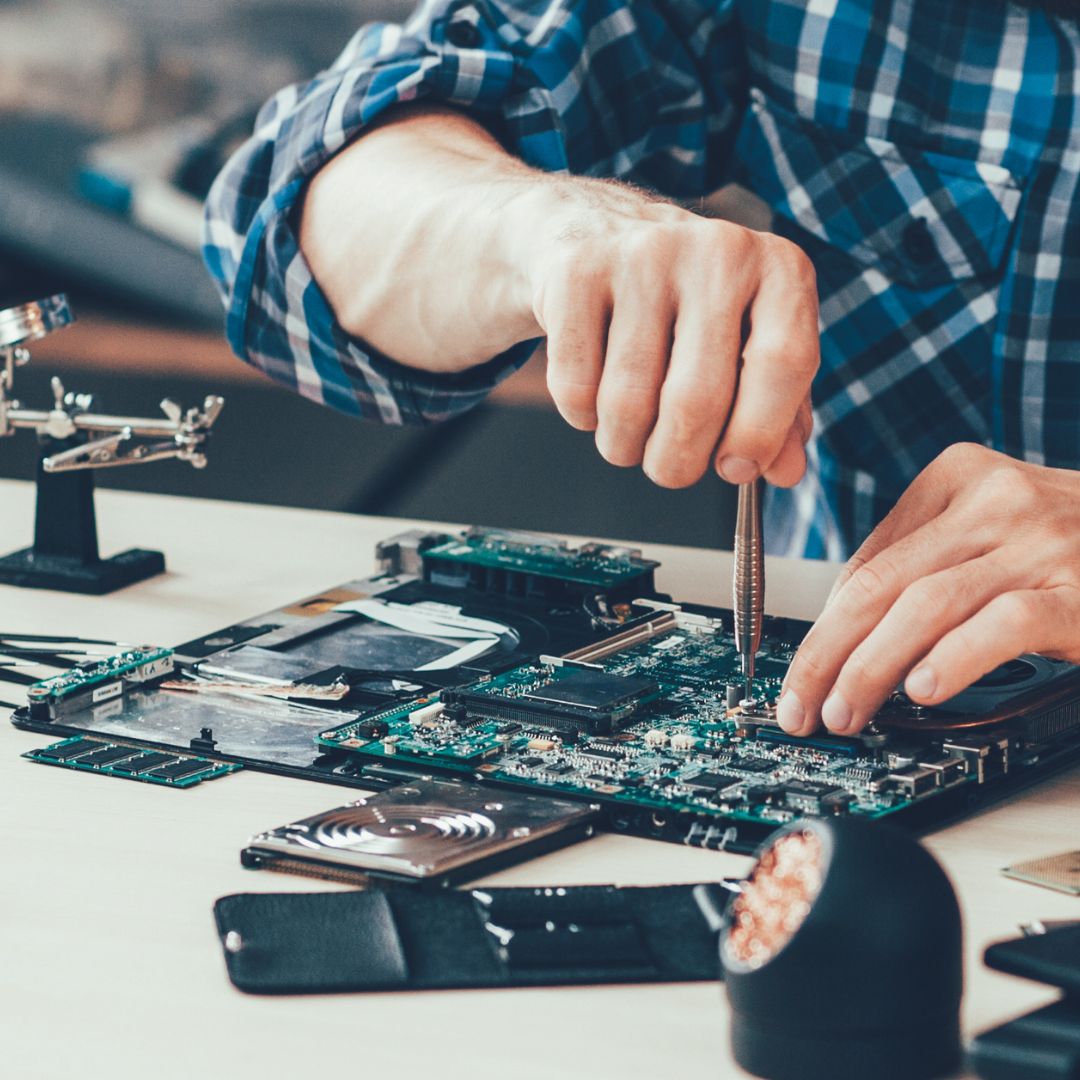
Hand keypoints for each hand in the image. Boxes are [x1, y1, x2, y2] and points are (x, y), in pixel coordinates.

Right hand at [529, 180, 818, 488]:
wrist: (594, 232)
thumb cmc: (686, 306)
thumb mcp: (747, 345)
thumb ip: (778, 413)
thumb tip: (784, 473)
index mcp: (778, 269)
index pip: (784, 362)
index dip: (758, 434)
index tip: (733, 468)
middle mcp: (718, 251)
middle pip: (697, 400)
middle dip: (676, 461)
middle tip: (668, 468)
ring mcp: (643, 256)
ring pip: (628, 403)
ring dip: (622, 445)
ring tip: (626, 435)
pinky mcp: (577, 272)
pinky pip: (576, 387)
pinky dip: (581, 416)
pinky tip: (592, 396)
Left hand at [777, 443, 1079, 735]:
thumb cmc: (1073, 541)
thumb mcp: (992, 528)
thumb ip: (925, 559)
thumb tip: (844, 626)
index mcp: (958, 476)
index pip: (868, 560)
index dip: (825, 626)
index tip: (803, 673)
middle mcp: (996, 500)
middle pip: (882, 582)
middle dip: (826, 653)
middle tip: (798, 706)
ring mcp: (1043, 541)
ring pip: (926, 605)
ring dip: (871, 667)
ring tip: (844, 712)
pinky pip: (1004, 623)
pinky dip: (957, 658)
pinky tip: (924, 690)